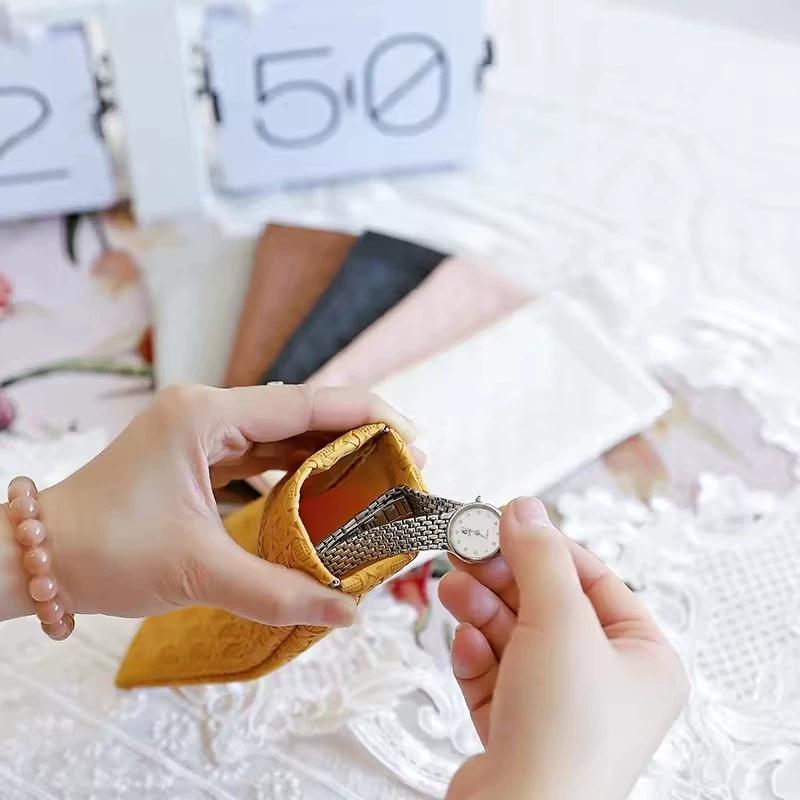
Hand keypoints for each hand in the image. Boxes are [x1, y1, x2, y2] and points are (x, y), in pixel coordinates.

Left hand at [13, 384, 414, 626]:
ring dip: (329, 448)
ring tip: (378, 471)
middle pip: (299, 411)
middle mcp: (205, 410)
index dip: (365, 416)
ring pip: (281, 430)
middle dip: (355, 432)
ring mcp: (199, 429)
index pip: (303, 404)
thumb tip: (347, 613)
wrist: (40, 557)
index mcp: (204, 415)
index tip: (412, 438)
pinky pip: (260, 451)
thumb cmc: (106, 552)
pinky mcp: (196, 454)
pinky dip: (296, 466)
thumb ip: (277, 592)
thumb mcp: (198, 571)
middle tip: (406, 460)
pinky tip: (327, 485)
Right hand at [440, 498, 687, 799]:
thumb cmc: (562, 728)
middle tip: (462, 546)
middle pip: (545, 604)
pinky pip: (494, 673)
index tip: (502, 521)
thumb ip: (540, 555)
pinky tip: (467, 651)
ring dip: (481, 611)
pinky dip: (477, 657)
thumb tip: (524, 507)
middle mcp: (605, 684)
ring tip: (453, 591)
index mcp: (643, 660)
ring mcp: (559, 708)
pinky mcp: (517, 728)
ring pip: (513, 635)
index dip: (545, 547)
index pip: (593, 580)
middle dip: (502, 578)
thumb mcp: (559, 619)